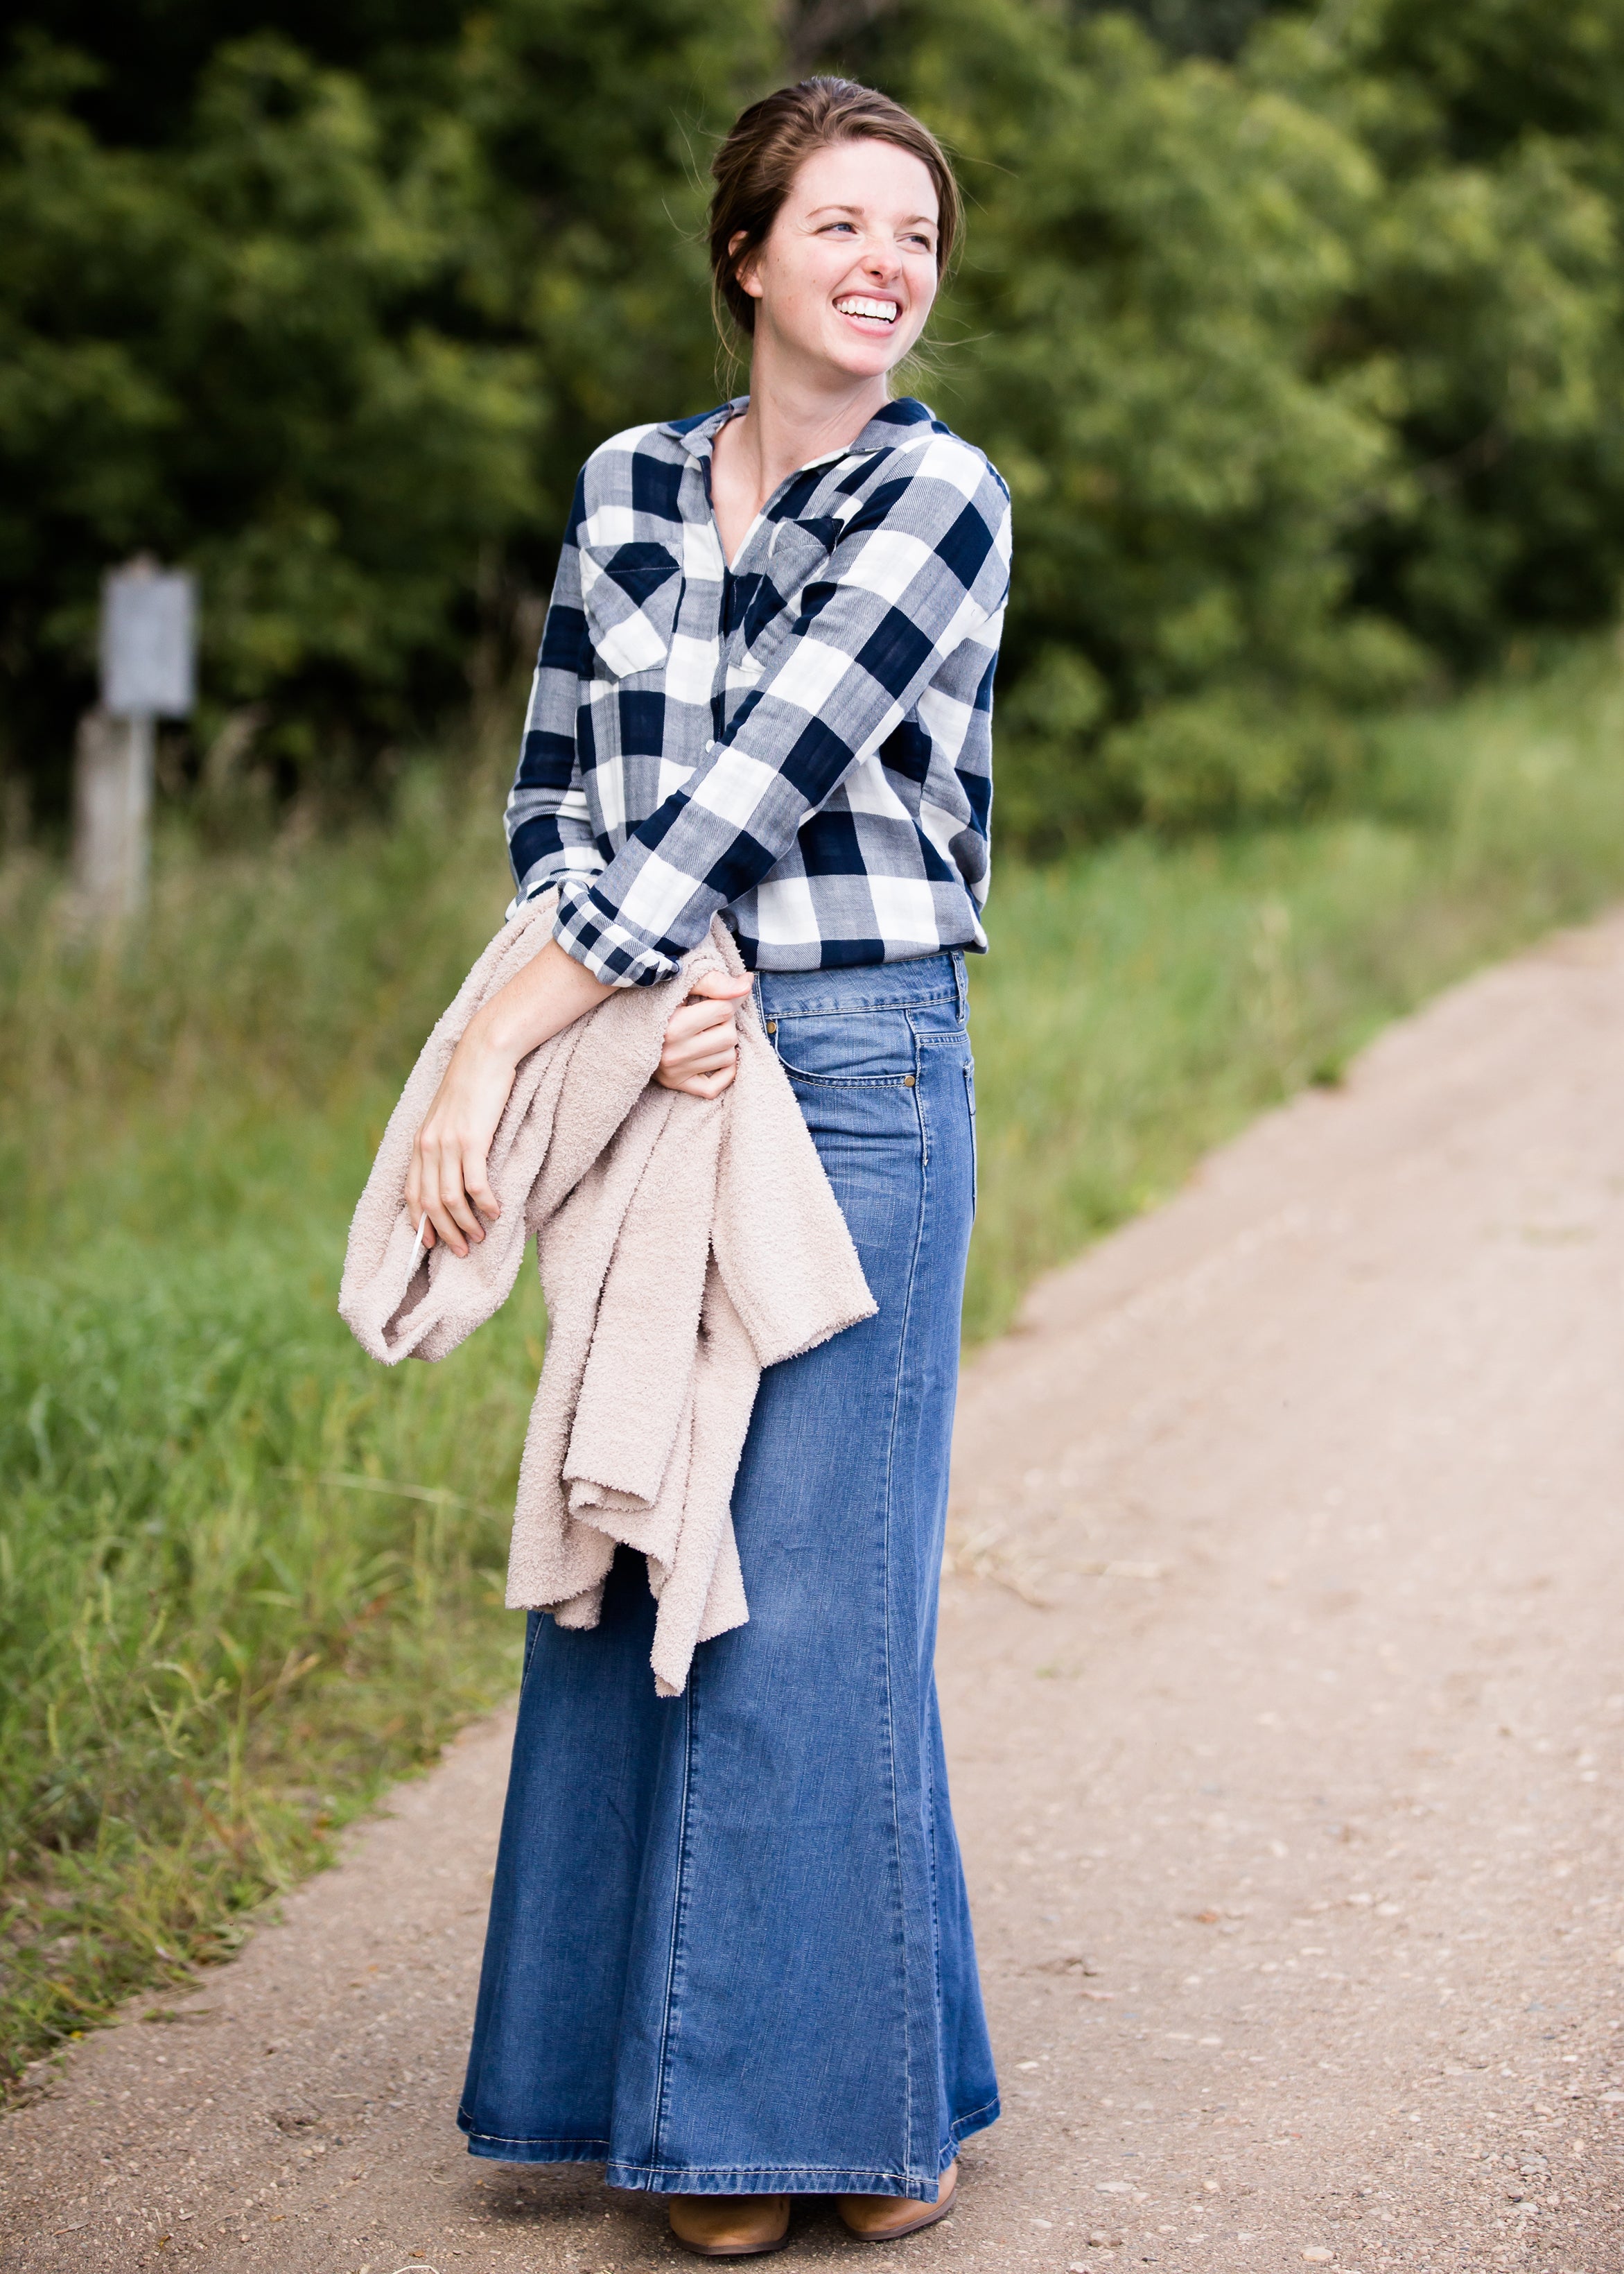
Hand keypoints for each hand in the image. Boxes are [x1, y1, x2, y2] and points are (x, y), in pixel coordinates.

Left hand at [405, 1025, 516, 1257]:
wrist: (484, 1053)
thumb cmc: (472, 1083)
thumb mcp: (447, 1115)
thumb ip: (443, 1142)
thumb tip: (451, 1169)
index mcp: (420, 1142)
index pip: (411, 1193)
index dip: (420, 1222)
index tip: (430, 1243)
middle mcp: (429, 1146)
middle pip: (430, 1203)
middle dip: (445, 1232)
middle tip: (461, 1250)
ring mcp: (448, 1143)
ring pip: (450, 1199)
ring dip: (466, 1224)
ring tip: (480, 1237)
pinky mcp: (472, 1139)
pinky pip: (475, 1183)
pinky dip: (484, 1204)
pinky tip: (496, 1212)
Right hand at [655, 970, 752, 1098]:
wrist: (621, 1028)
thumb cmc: (653, 1000)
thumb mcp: (678, 985)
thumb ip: (712, 982)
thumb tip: (747, 983)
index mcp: (672, 1026)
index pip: (724, 1010)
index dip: (725, 1001)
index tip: (713, 999)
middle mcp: (673, 1054)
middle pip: (729, 1037)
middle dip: (726, 1024)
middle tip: (709, 1017)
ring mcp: (675, 1073)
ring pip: (728, 1059)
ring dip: (725, 1045)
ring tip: (707, 1034)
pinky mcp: (676, 1085)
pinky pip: (714, 1087)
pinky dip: (723, 1073)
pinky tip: (713, 1057)